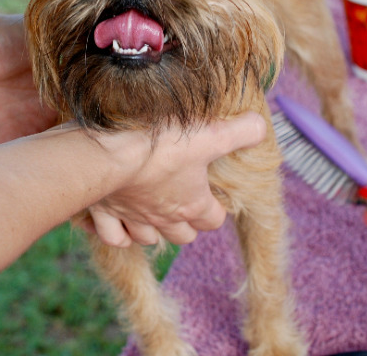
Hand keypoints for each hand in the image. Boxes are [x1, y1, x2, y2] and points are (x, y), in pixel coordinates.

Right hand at [83, 112, 267, 246]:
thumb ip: (241, 132)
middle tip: (184, 201)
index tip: (213, 195)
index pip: (213, 220)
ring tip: (152, 211)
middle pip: (183, 235)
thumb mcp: (210, 134)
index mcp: (191, 204)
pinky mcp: (104, 213)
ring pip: (148, 238)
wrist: (110, 153)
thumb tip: (262, 128)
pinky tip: (118, 218)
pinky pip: (113, 236)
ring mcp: (132, 218)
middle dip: (186, 223)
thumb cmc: (161, 145)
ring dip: (152, 229)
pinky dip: (117, 232)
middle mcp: (163, 218)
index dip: (216, 209)